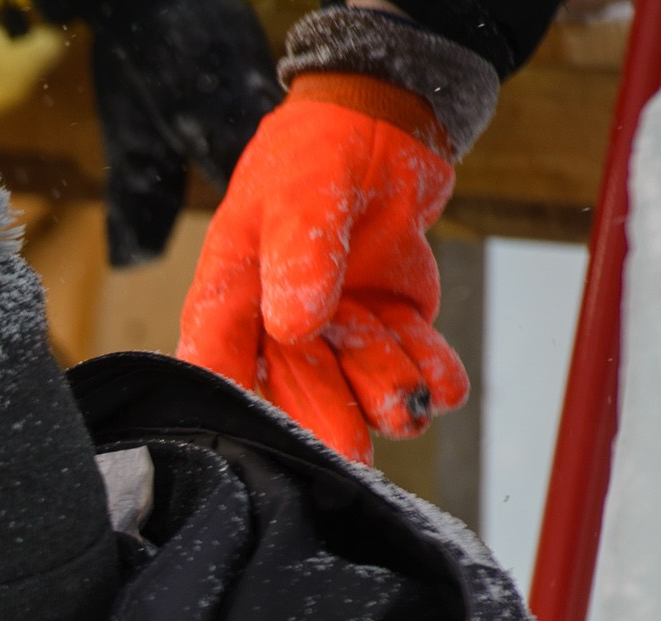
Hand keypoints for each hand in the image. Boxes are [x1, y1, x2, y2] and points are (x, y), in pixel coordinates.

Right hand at [177, 79, 468, 462]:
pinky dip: (429, 373)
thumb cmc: (318, 153)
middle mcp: (279, 327)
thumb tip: (294, 325)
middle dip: (326, 418)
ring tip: (413, 401)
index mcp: (232, 299)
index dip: (230, 409)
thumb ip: (300, 253)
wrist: (386, 127)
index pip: (215, 366)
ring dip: (385, 395)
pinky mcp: (389, 324)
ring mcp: (337, 331)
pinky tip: (445, 384)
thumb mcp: (303, 192)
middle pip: (294, 387)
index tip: (259, 440)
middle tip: (350, 453)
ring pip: (356, 380)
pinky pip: (408, 359)